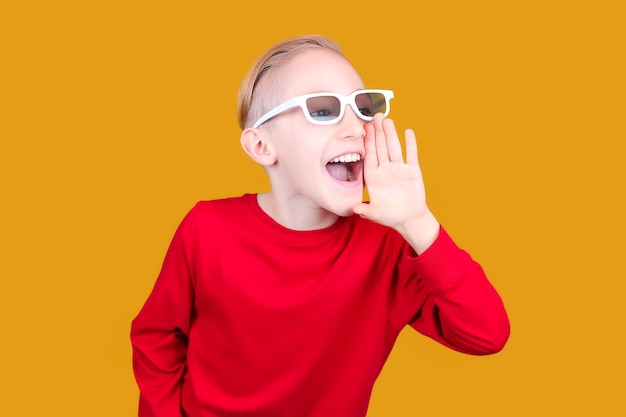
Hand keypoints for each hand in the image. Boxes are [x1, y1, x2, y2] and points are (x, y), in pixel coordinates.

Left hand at [353, 114, 438, 251]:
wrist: (409, 219)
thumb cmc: (390, 216)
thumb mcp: (376, 214)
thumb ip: (366, 211)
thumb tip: (355, 209)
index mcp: (374, 176)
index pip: (369, 155)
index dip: (367, 141)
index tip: (364, 128)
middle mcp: (385, 169)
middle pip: (380, 147)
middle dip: (378, 132)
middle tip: (375, 115)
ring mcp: (399, 169)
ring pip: (394, 147)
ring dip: (391, 134)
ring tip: (387, 120)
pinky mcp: (413, 171)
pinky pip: (411, 155)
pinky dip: (411, 144)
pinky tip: (408, 132)